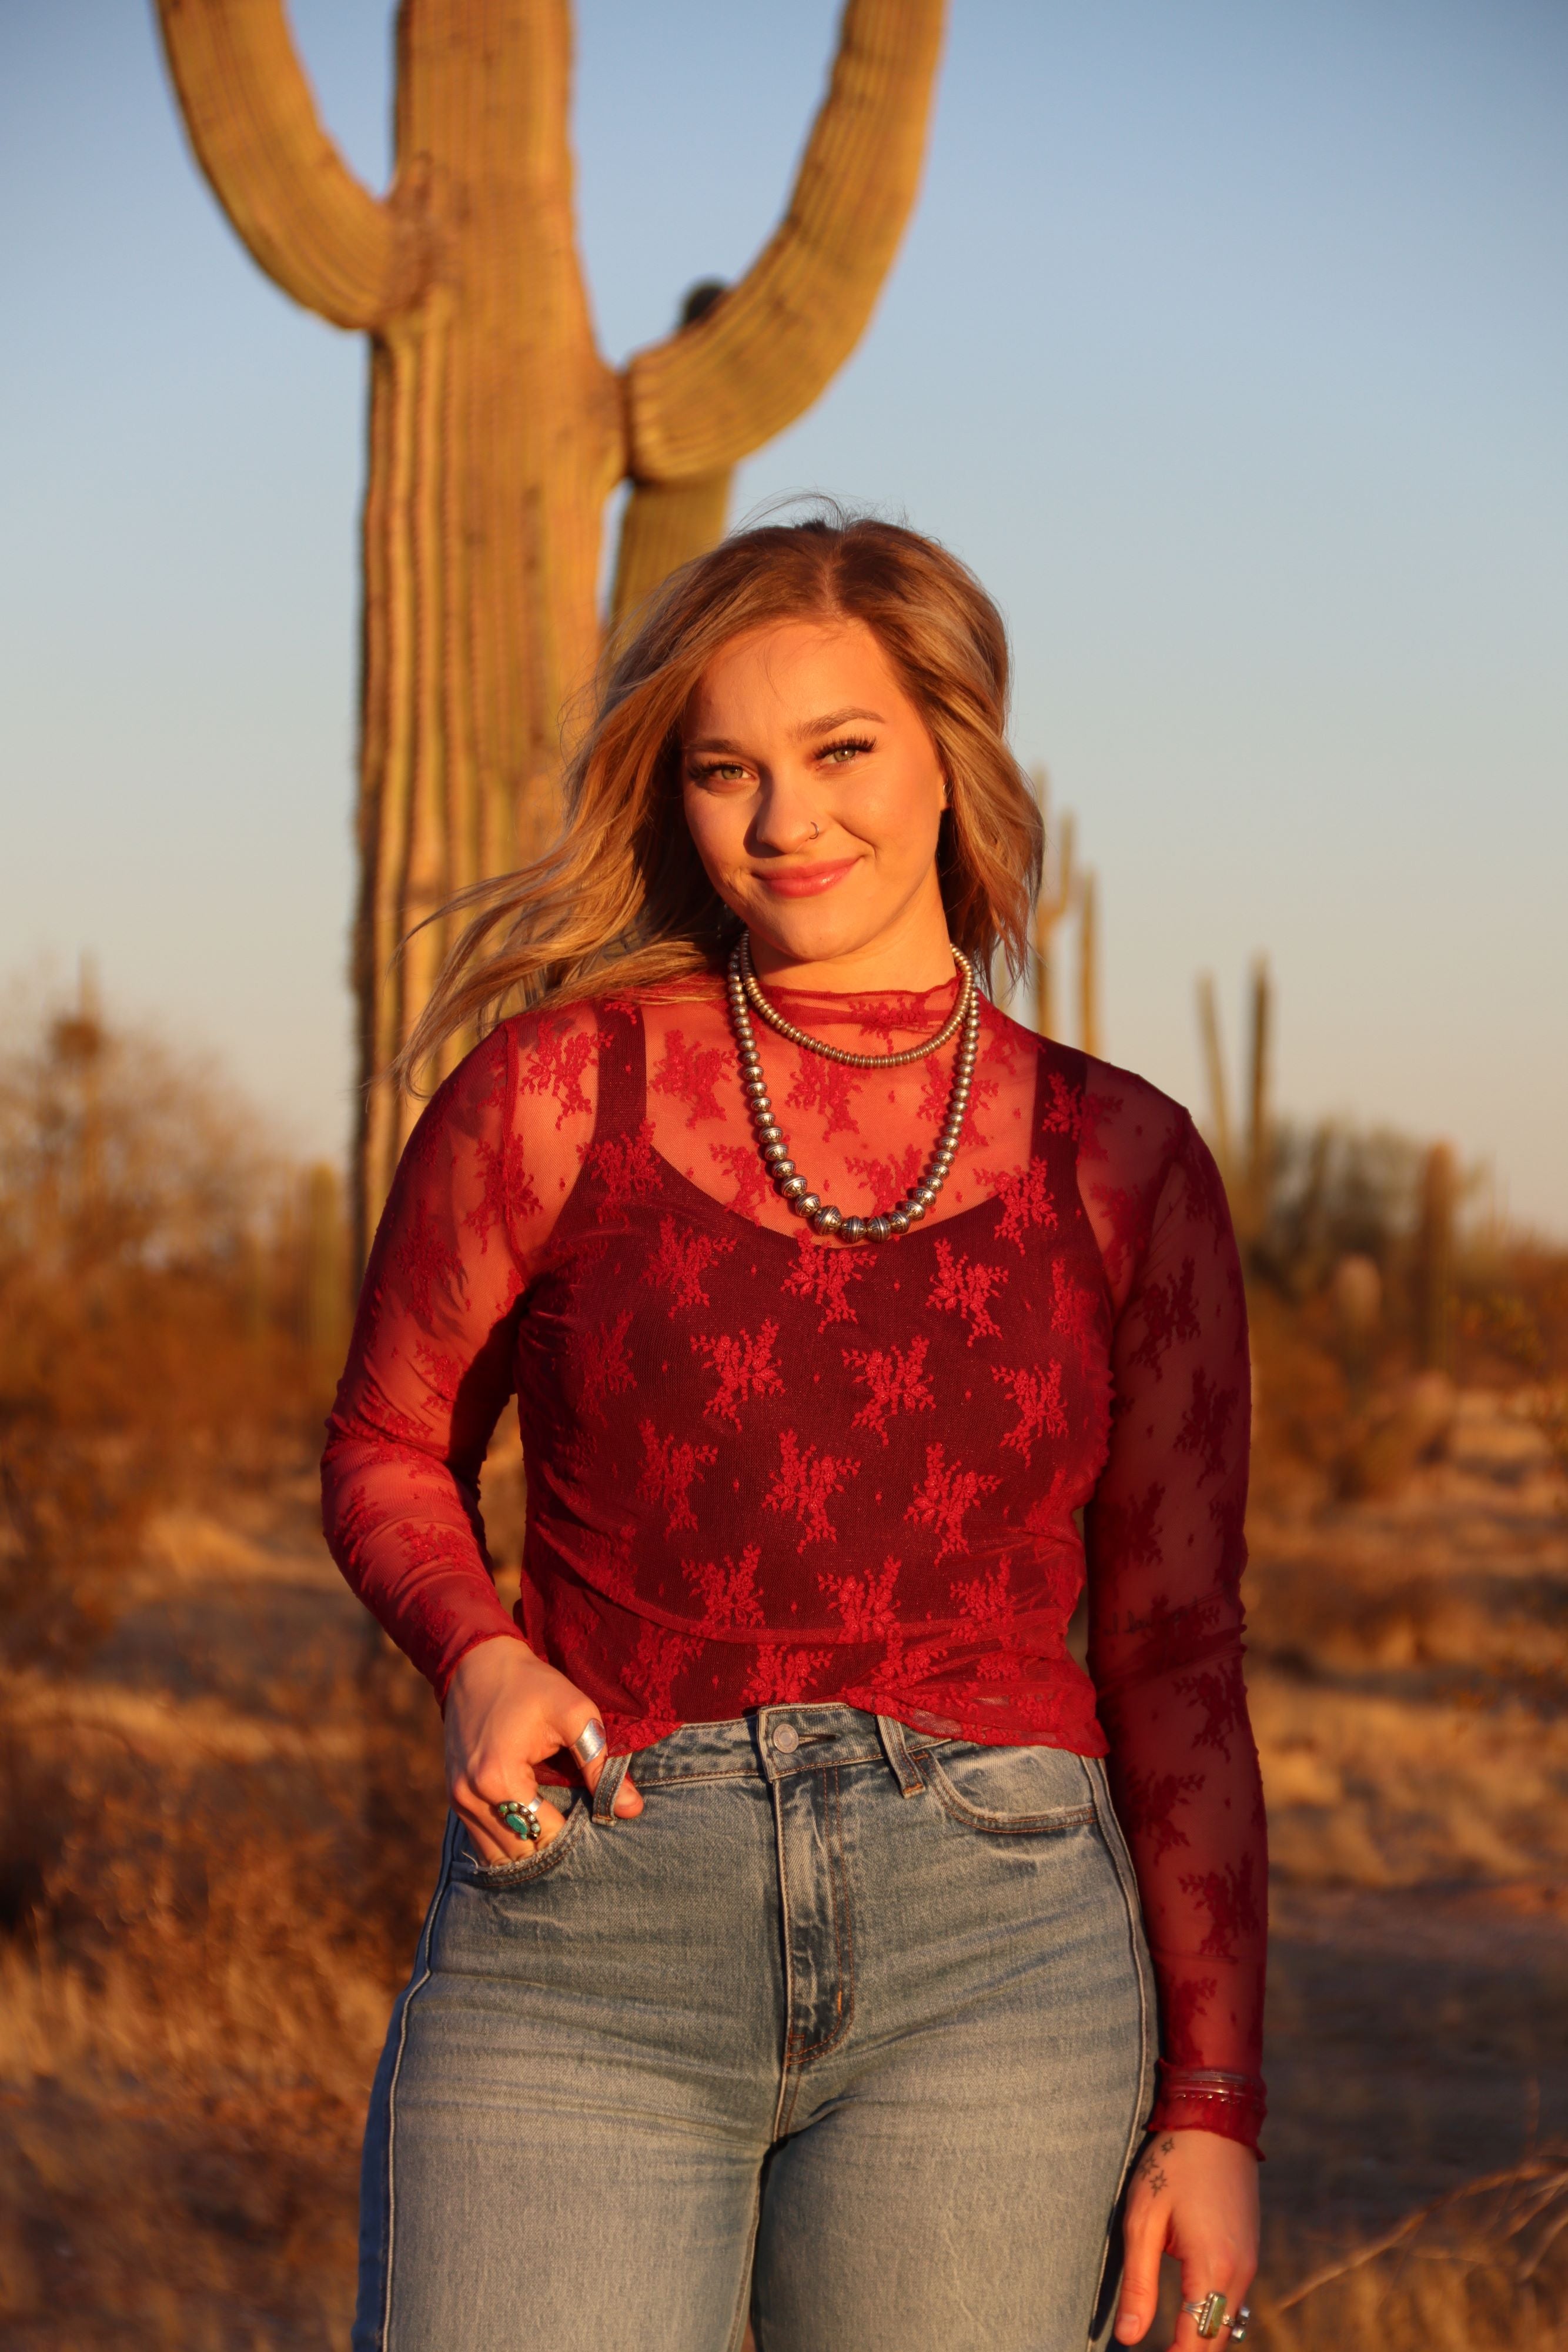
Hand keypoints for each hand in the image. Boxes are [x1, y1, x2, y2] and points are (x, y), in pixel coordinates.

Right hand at [444, 1635, 642, 1860]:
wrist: (477, 1662)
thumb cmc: (529, 1685)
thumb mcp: (574, 1712)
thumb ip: (600, 1763)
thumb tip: (630, 1808)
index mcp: (499, 1779)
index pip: (544, 1836)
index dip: (576, 1837)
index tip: (597, 1823)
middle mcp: (471, 1797)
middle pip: (520, 1854)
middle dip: (553, 1849)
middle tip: (581, 1832)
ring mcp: (458, 1800)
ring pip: (497, 1856)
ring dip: (529, 1850)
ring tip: (558, 1829)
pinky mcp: (454, 1797)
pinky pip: (482, 1840)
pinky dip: (508, 1840)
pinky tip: (533, 1824)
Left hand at [1115, 2129, 1257, 2348]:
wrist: (1214, 2119)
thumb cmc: (1171, 2165)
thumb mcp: (1143, 2220)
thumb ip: (1139, 2283)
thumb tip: (1128, 2338)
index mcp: (1214, 2268)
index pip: (1197, 2344)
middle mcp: (1240, 2273)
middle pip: (1216, 2340)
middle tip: (1155, 2351)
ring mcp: (1249, 2262)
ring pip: (1227, 2323)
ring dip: (1201, 2338)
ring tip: (1168, 2343)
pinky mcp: (1249, 2250)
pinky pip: (1233, 2300)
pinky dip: (1212, 2316)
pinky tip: (1188, 2314)